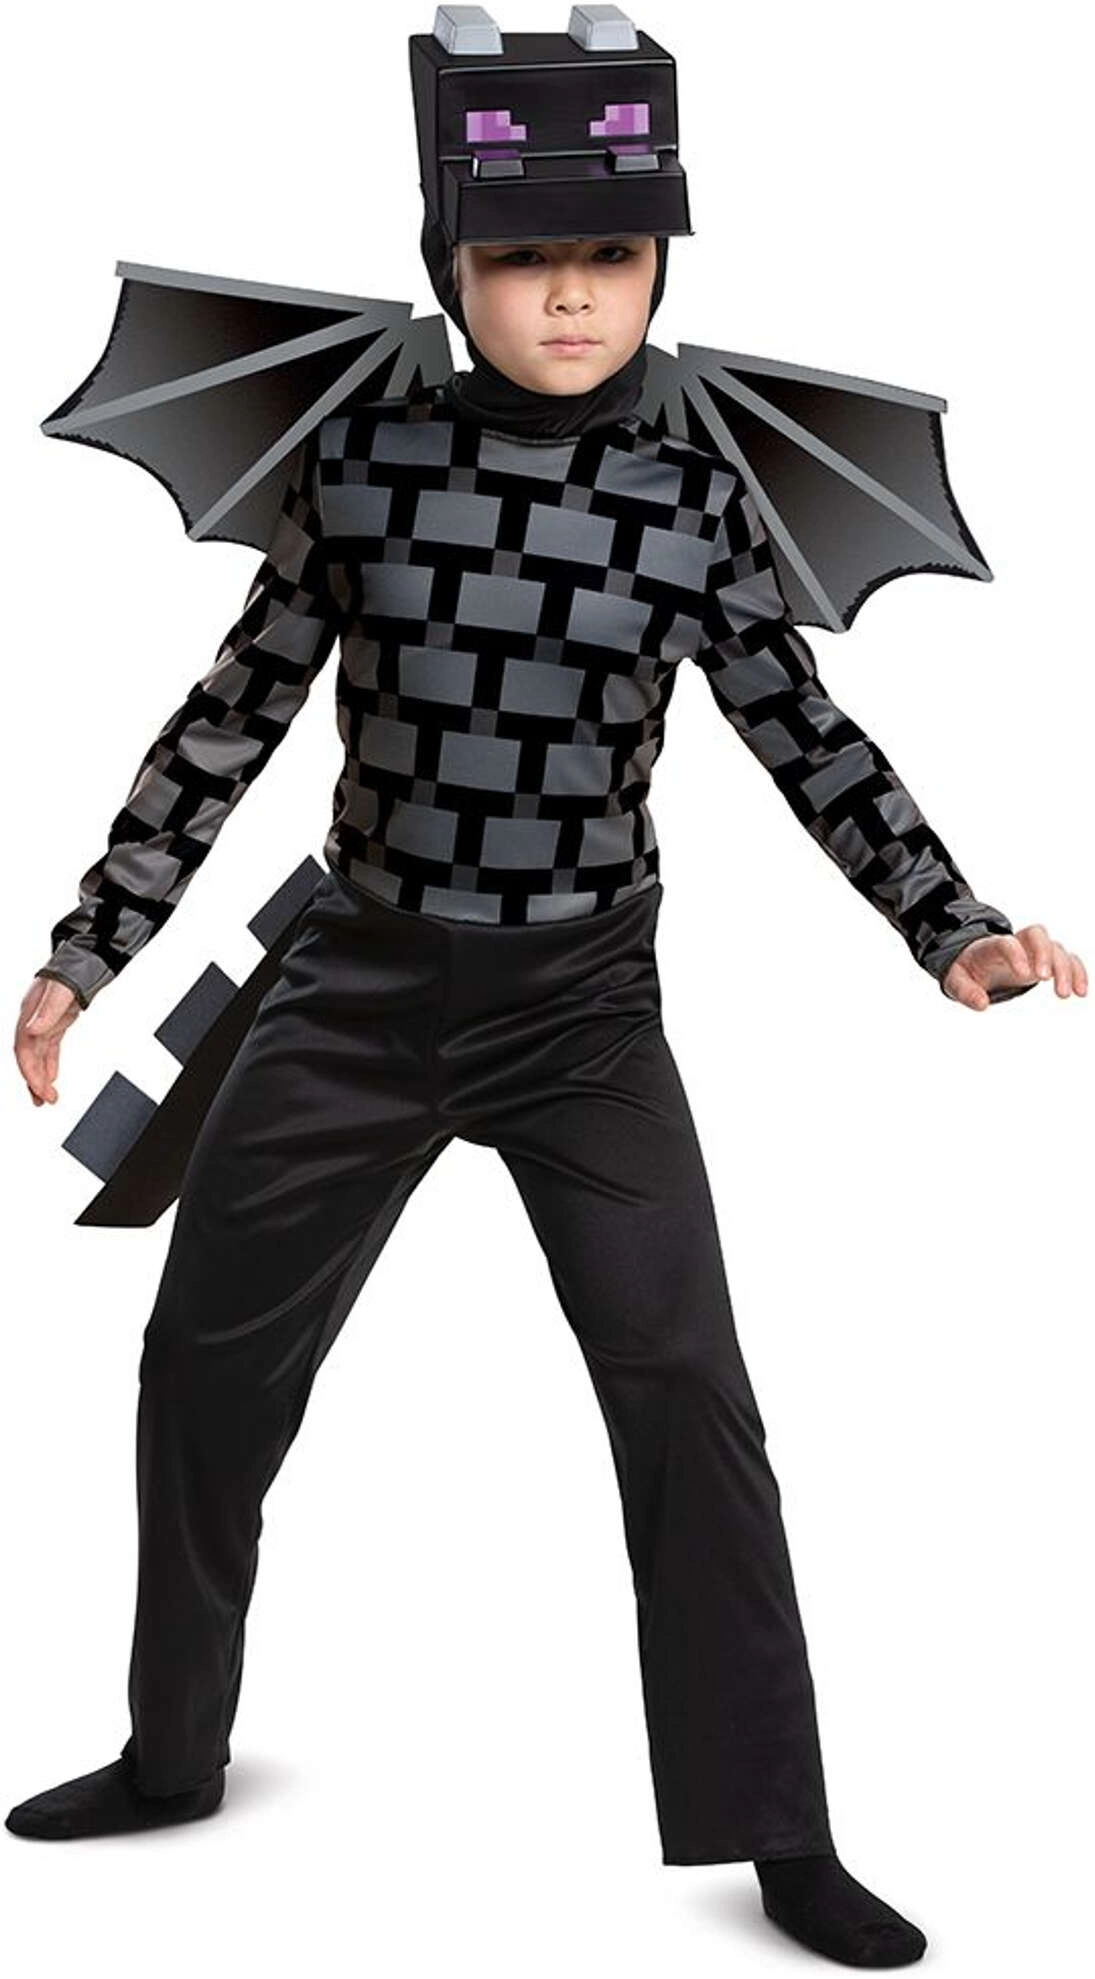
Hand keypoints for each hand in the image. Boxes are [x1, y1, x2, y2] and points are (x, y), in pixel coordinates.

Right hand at [15, 977, 81, 1104]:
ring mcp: (42, 1023)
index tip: (39, 1089)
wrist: (83, 961)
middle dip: (34, 1080)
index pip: (24, 1049)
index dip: (29, 1071)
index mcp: (29, 1014)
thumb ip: (46, 1013)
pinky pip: (48, 1050)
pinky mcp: (54, 1024)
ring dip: (40, 1077)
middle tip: (44, 1101)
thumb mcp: (60, 993)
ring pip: (37, 1056)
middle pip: (28, 1057)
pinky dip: (49, 1065)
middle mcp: (33, 1021)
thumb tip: (32, 1031)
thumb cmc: (70, 973)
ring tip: (46, 1098)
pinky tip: (51, 1078)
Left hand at [942, 924, 1087, 1010]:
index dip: (1016, 954)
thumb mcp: (956, 980)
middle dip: (1045, 954)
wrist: (977, 961)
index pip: (1007, 942)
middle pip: (1038, 935)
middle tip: (1046, 980)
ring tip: (1066, 994)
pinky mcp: (1046, 960)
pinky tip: (1081, 992)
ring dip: (1065, 968)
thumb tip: (982, 1004)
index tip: (1023, 974)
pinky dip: (1077, 972)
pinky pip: (1067, 959)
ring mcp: (1034, 950)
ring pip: (1057, 948)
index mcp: (993, 946)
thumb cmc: (967, 969)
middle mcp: (1017, 942)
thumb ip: (966, 991)